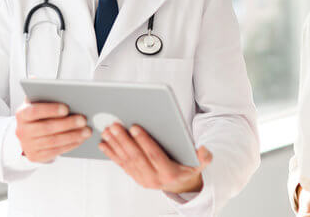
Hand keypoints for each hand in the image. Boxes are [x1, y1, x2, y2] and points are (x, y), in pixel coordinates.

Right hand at [14, 101, 91, 162]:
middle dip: (67, 124)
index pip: (34, 111)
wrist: (28, 134)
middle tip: (83, 120)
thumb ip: (44, 94)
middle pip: (46, 128)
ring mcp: (28, 145)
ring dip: (72, 136)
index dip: (50, 110)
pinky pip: (55, 151)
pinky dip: (70, 145)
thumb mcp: (37, 103)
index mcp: (22, 114)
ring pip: (53, 141)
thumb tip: (46, 84)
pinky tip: (80, 139)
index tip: (66, 108)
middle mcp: (22, 131)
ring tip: (86, 131)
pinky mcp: (36, 156)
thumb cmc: (38, 114)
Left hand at [98, 123, 212, 193]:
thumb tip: (202, 149)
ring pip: (126, 160)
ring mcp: (143, 179)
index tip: (134, 127)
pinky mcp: (135, 177)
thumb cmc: (189, 167)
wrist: (181, 184)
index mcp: (170, 173)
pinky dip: (111, 154)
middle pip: (136, 157)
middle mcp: (154, 179)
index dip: (144, 141)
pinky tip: (104, 143)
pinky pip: (121, 165)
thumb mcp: (201, 163)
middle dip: (124, 140)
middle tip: (115, 125)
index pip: (154, 155)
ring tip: (107, 130)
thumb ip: (205, 156)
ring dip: (115, 145)